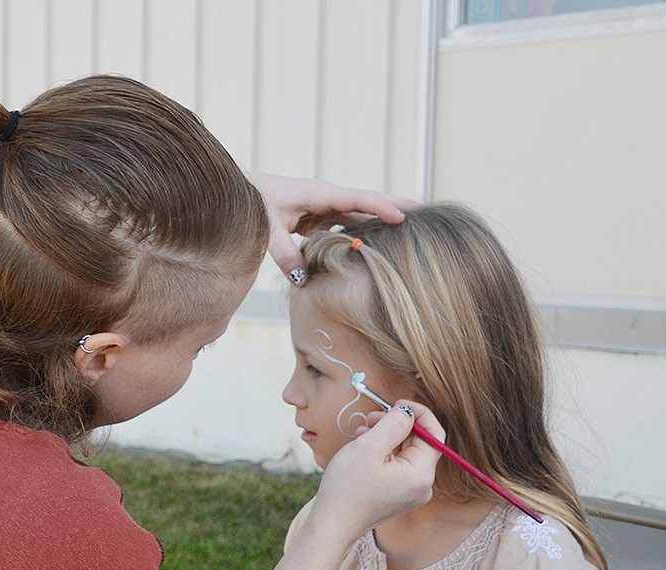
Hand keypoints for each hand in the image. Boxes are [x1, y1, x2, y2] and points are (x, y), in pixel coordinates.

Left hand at [247, 173, 412, 283]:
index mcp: (319, 193)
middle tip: (427, 215)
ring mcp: (323, 207)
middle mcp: (326, 197)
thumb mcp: (267, 230)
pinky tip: (376, 245)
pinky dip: (362, 232)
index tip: (405, 218)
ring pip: (359, 215)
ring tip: (410, 232)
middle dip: (395, 207)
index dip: (382, 208)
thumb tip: (302, 280)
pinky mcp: (317, 217)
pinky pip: (345, 225)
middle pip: (367, 203)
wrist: (238, 194)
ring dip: (381, 222)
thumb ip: (284, 253)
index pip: (358, 199)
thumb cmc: (252, 204)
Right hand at [309, 401, 442, 543]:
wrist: (332, 524)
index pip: (434, 434)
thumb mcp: (369, 447)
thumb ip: (393, 424)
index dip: (419, 414)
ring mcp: (411, 492)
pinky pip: (398, 466)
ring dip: (387, 437)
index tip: (398, 403)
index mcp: (420, 474)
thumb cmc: (347, 488)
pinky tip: (364, 449)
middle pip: (419, 443)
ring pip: (406, 453)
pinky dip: (384, 452)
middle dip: (397, 425)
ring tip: (362, 433)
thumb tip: (407, 412)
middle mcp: (422, 485)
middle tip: (371, 417)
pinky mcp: (398, 495)